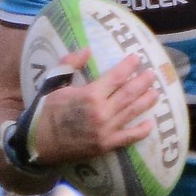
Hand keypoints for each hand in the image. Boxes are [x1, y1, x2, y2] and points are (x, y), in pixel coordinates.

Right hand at [29, 50, 159, 164]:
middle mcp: (101, 112)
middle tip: (153, 74)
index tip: (137, 58)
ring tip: (156, 92)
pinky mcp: (106, 145)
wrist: (39, 141)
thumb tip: (87, 50)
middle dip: (143, 82)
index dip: (128, 66)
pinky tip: (150, 124)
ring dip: (146, 101)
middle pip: (129, 93)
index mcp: (90, 94)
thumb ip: (70, 64)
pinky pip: (128, 137)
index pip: (116, 77)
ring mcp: (106, 130)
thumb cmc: (46, 110)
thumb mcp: (54, 82)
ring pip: (132, 112)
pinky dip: (141, 131)